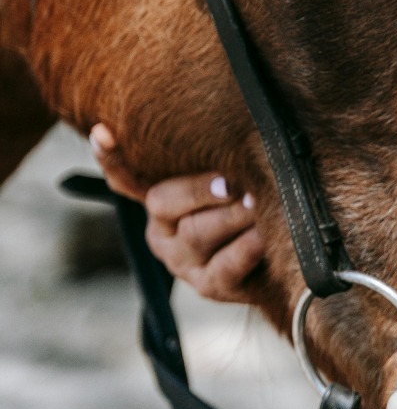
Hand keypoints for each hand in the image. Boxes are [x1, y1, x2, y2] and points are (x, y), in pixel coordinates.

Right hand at [90, 124, 263, 301]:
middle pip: (165, 202)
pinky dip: (246, 248)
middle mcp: (163, 233)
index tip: (103, 132)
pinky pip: (226, 265)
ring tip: (260, 202)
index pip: (126, 180)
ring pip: (198, 233)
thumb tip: (235, 123)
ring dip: (234, 215)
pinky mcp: (212, 286)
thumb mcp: (233, 181)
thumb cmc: (254, 209)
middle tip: (235, 182)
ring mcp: (184, 262)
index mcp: (160, 204)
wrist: (280, 261)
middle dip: (202, 188)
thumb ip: (219, 160)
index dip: (113, 159)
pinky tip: (262, 235)